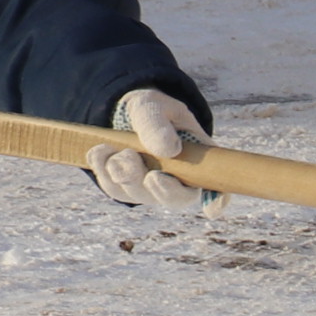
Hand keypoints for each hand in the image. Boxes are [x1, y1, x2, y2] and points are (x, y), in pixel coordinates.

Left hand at [89, 88, 213, 210]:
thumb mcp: (155, 106)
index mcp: (197, 162)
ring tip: (116, 150)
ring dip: (123, 173)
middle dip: (157, 187)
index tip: (212, 209)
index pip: (214, 187)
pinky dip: (103, 170)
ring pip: (137, 194)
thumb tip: (168, 149)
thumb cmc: (153, 110)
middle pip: (172, 198)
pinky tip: (99, 151)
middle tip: (139, 161)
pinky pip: (113, 188)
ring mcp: (149, 189)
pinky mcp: (124, 189)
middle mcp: (176, 182)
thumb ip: (158, 124)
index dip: (217, 200)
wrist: (128, 114)